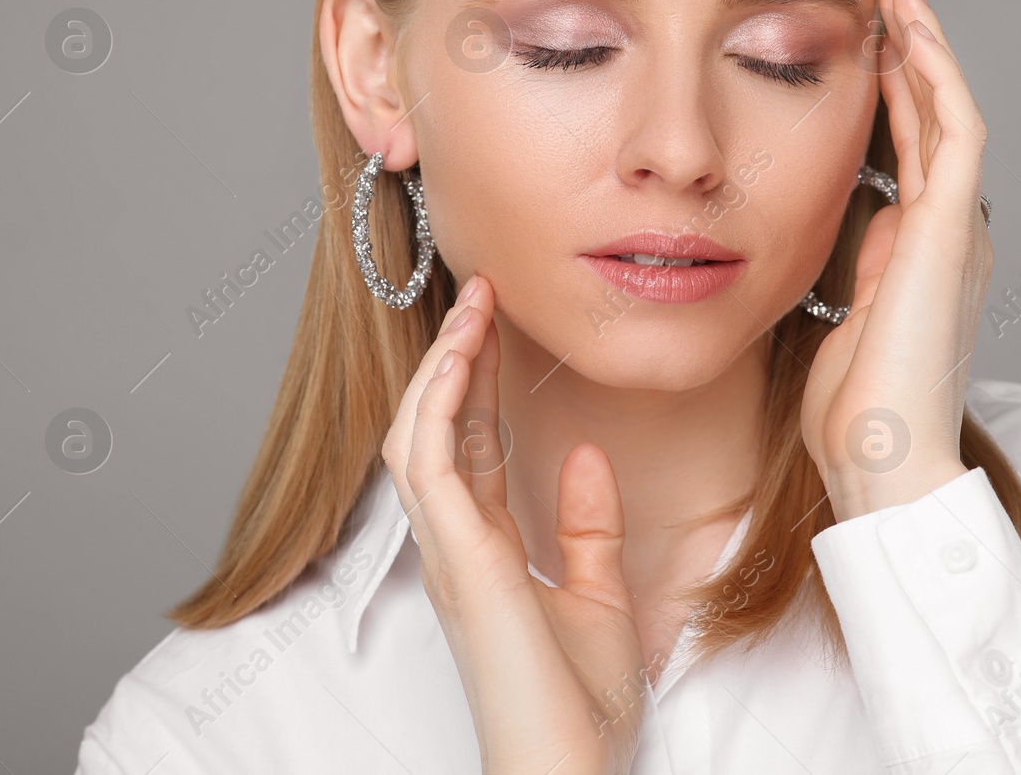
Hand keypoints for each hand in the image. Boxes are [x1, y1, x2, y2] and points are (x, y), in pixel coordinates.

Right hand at [381, 274, 646, 774]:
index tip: (498, 324)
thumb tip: (584, 456)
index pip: (471, 443)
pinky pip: (428, 463)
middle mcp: (455, 542)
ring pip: (420, 433)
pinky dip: (438, 406)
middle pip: (441, 426)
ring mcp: (448, 549)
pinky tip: (459, 358)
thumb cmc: (579, 703)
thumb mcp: (600, 594)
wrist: (568, 765)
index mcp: (485, 548)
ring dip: (442, 366)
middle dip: (456, 356)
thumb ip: (588, 526)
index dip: (478, 380)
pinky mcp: (457, 556)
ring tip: (472, 307)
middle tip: (482, 293)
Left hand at [799, 0, 992, 521]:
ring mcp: (957, 229)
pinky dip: (937, 76)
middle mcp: (950, 233)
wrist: (883, 461)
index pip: (910, 156)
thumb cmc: (856, 412)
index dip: (892, 99)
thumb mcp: (842, 321)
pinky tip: (911, 31)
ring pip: (950, 114)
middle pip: (932, 124)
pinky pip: (955, 132)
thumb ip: (853, 270)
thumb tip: (849, 228)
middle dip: (909, 59)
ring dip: (926, 50)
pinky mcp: (953, 230)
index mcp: (923, 254)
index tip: (863, 49)